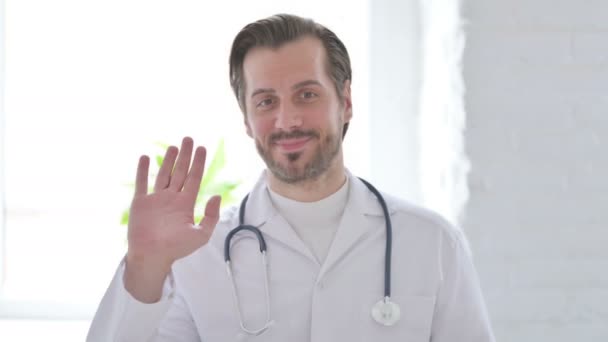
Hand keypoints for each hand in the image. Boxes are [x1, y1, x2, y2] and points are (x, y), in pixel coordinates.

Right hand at [124, 137, 220, 301]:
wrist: (152, 257)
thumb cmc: (176, 249)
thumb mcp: (200, 235)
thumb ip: (211, 217)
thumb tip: (217, 196)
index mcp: (185, 204)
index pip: (194, 178)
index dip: (199, 163)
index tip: (202, 148)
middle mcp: (172, 199)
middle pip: (181, 172)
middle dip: (186, 156)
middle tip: (189, 139)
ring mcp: (156, 200)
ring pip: (164, 174)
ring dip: (169, 160)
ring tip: (174, 146)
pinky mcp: (141, 203)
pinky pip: (142, 182)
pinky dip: (143, 170)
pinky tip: (146, 157)